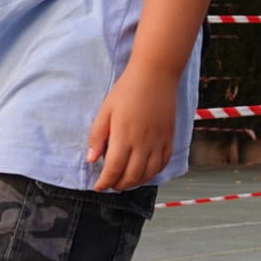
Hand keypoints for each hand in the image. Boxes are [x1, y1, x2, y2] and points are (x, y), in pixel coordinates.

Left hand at [87, 65, 177, 191]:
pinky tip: (144, 171)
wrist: (156, 74)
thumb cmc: (127, 89)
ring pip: (148, 173)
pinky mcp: (169, 137)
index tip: (98, 186)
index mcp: (124, 136)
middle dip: (118, 185)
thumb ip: (97, 136)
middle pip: (131, 176)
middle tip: (110, 184)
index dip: (104, 182)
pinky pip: (163, 163)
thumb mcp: (105, 110)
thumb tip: (91, 159)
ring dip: (135, 182)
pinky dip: (153, 173)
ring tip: (125, 180)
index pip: (113, 169)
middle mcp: (143, 143)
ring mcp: (158, 142)